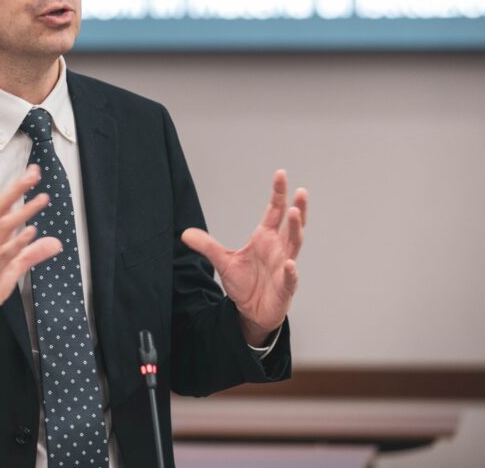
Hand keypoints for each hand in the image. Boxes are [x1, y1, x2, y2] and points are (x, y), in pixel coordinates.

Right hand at [0, 165, 61, 359]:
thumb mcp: (11, 270)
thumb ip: (32, 254)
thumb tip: (55, 242)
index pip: (2, 208)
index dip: (17, 189)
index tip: (32, 172)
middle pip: (0, 210)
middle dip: (17, 190)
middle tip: (34, 173)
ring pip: (2, 228)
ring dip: (23, 212)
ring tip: (41, 199)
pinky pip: (1, 256)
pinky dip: (16, 243)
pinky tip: (30, 233)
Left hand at [181, 170, 306, 346]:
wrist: (251, 311)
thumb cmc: (244, 283)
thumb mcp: (222, 261)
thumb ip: (207, 246)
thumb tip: (185, 233)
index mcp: (266, 238)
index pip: (275, 211)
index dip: (278, 193)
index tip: (281, 174)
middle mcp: (279, 248)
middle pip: (292, 224)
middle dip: (297, 207)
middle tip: (300, 191)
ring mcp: (284, 266)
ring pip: (295, 244)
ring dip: (296, 229)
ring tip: (296, 212)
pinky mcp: (285, 287)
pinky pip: (289, 277)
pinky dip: (290, 271)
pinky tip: (289, 264)